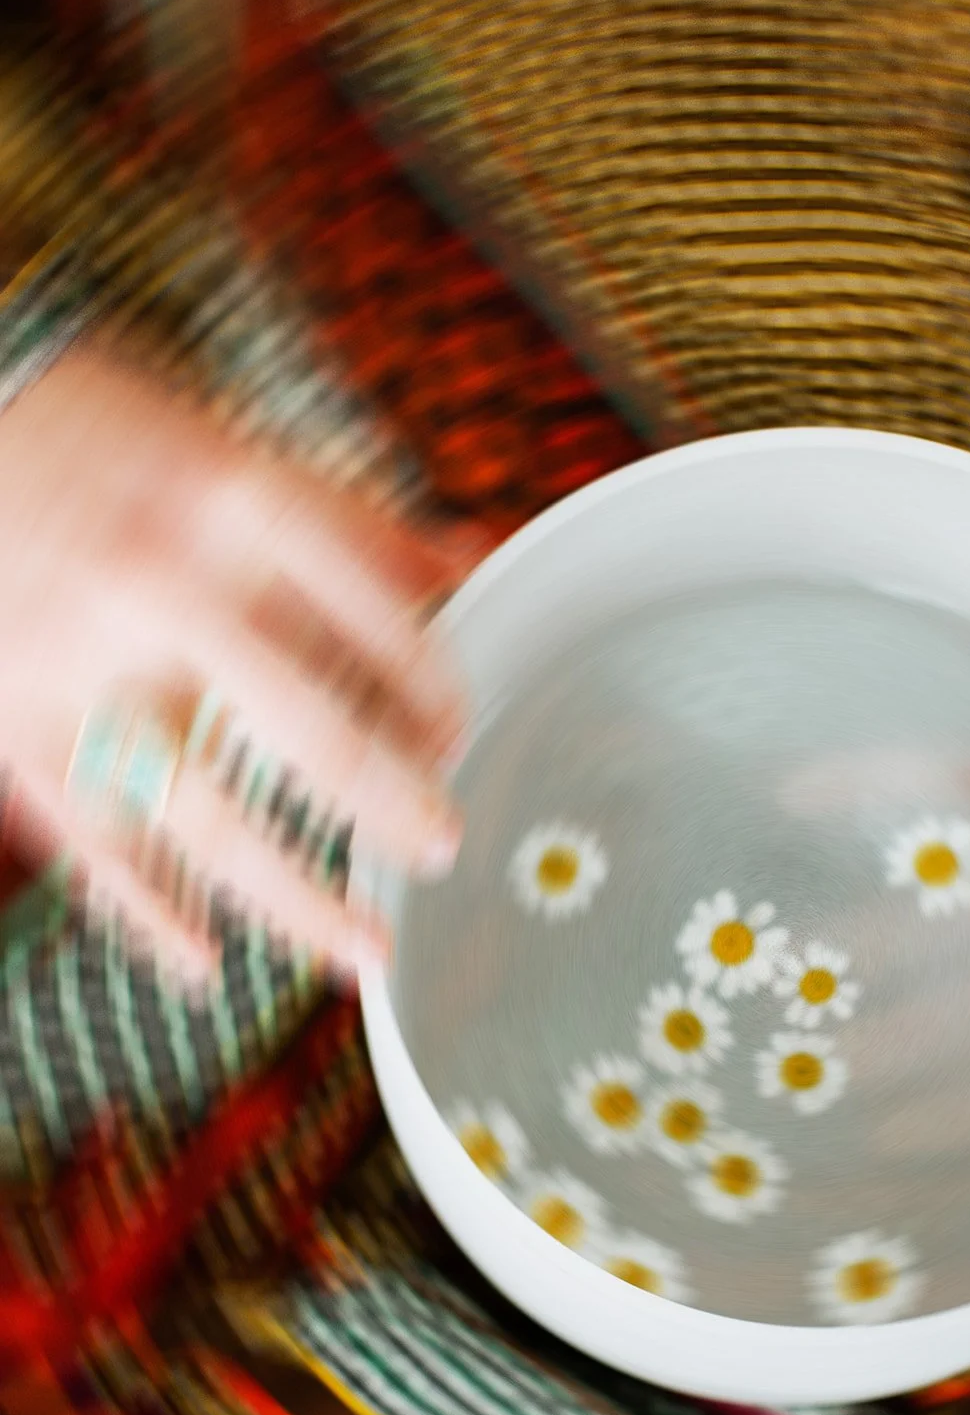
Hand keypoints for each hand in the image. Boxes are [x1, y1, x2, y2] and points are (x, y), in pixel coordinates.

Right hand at [0, 348, 471, 978]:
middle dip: (393, 807)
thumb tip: (479, 560)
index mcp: (239, 512)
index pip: (381, 623)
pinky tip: (209, 962)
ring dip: (300, 903)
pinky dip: (152, 916)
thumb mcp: (241, 458)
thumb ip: (358, 526)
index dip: (436, 693)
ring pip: (208, 821)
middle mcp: (166, 593)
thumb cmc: (116, 452)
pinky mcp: (19, 732)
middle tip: (443, 848)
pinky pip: (96, 847)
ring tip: (371, 952)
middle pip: (311, 734)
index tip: (456, 734)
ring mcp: (85, 673)